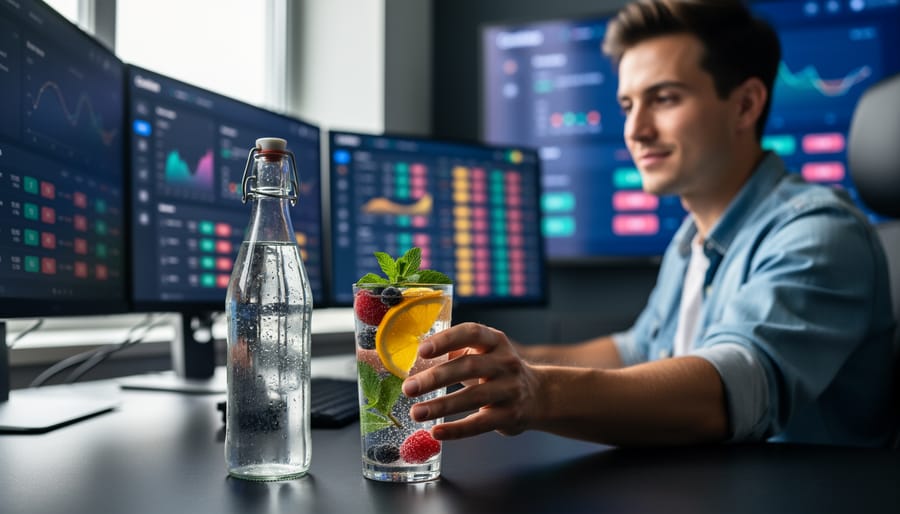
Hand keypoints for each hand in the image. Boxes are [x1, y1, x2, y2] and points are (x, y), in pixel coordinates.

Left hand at [401, 322, 541, 439]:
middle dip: (435, 378)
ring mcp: (510, 389)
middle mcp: (505, 362)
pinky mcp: (510, 415)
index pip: (471, 333)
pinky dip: (456, 429)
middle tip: (409, 388)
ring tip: (416, 412)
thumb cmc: (497, 371)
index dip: (446, 340)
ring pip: (473, 397)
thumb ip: (452, 354)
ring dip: (441, 406)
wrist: (538, 395)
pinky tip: (436, 432)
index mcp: (495, 341)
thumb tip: (411, 361)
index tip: (422, 350)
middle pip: (469, 367)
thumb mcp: (482, 353)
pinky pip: (480, 424)